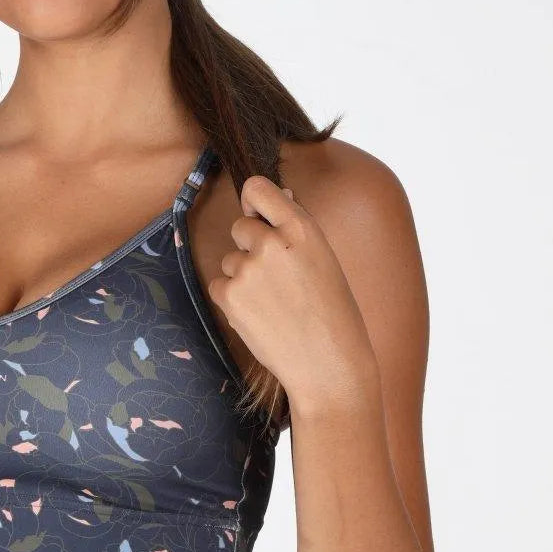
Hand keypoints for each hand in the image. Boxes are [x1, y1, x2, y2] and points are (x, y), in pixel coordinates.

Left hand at [206, 176, 379, 413]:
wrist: (327, 363)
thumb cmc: (333, 313)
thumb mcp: (323, 258)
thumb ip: (296, 226)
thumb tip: (280, 193)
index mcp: (301, 229)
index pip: (258, 188)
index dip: (253, 199)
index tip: (256, 212)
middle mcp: (271, 243)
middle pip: (240, 227)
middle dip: (251, 246)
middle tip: (277, 277)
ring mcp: (247, 269)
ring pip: (230, 260)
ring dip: (243, 276)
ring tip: (274, 303)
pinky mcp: (229, 296)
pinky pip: (219, 285)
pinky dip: (232, 299)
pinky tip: (260, 315)